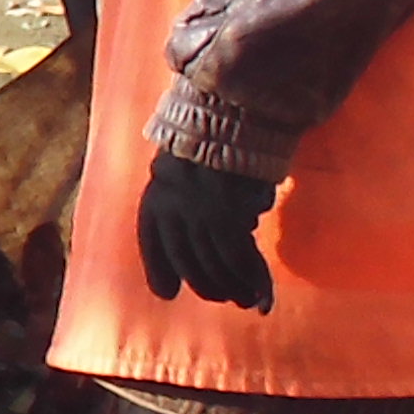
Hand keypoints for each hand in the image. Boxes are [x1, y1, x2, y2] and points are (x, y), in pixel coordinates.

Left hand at [136, 152, 278, 312]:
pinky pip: (242, 260)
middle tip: (227, 297)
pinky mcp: (228, 219)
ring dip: (235, 288)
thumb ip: (183, 205)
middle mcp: (171, 211)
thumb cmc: (214, 142)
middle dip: (208, 286)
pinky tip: (263, 298)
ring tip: (248, 300)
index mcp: (155, 197)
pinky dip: (255, 282)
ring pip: (216, 266)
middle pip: (188, 263)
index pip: (151, 244)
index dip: (158, 271)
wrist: (234, 114)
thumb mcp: (184, 170)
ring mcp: (199, 216)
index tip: (168, 292)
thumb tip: (201, 233)